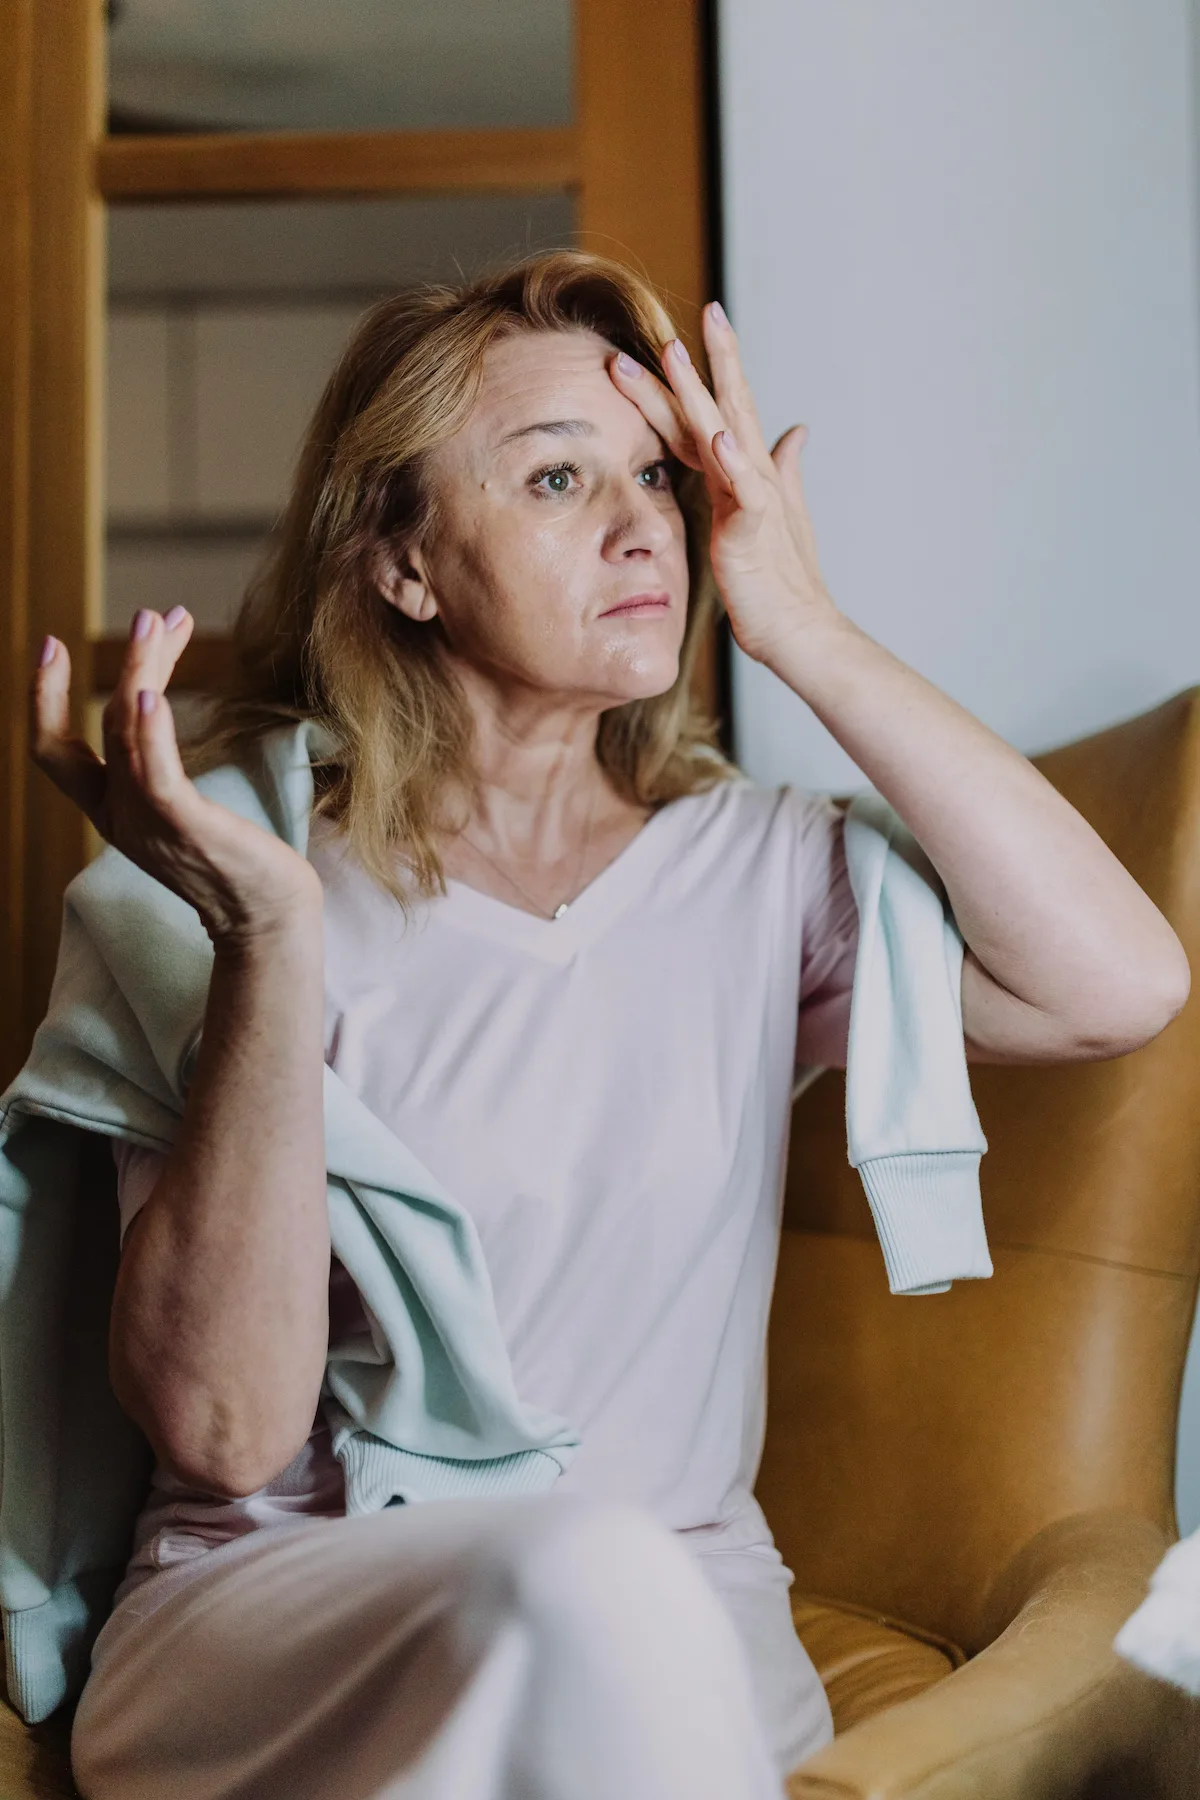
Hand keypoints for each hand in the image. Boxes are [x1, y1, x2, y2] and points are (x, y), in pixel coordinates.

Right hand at [31, 608, 320, 944]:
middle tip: (152, 615)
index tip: (49, 644)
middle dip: (125, 663)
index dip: (42, 698)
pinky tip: (149, 694)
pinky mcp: (186, 827)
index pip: (54, 752)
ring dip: (142, 672)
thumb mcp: (182, 811)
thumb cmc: (237, 865)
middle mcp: (120, 818)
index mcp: (112, 814)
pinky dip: (148, 731)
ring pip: (125, 735)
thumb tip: (155, 710)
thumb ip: (158, 771)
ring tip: (162, 623)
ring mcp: (149, 824)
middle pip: (101, 725)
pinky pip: (154, 773)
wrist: (269, 923)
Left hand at [609, 303, 838, 666]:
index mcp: (747, 472)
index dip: (704, 368)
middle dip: (697, 361)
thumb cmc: (783, 579)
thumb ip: (783, 471)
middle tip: (674, 318)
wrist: (797, 629)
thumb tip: (795, 432)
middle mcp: (751, 475)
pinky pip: (743, 490)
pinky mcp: (752, 529)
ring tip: (675, 353)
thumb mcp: (778, 516)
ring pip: (720, 434)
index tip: (690, 325)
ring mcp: (753, 499)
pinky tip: (719, 434)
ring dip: (697, 391)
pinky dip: (732, 460)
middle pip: (718, 408)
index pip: (722, 410)